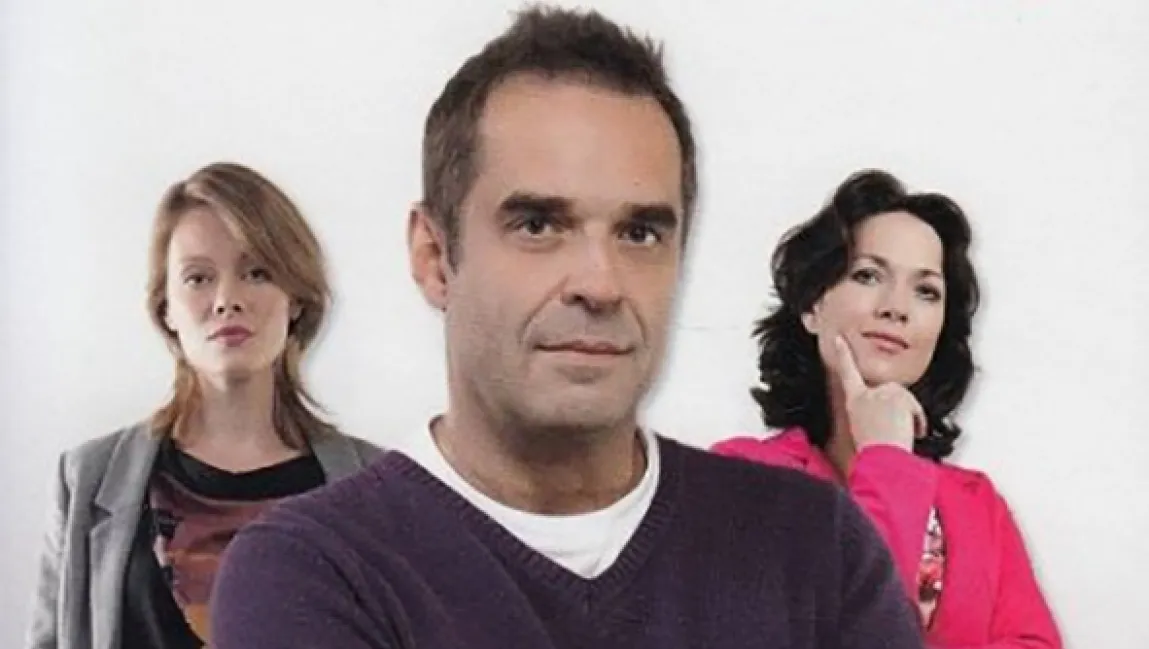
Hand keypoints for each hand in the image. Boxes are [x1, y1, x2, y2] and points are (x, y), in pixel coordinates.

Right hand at [832, 335, 924, 451]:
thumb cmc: (875, 452)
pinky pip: (915, 407)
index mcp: (854, 402)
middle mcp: (866, 394)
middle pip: (891, 391)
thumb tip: (892, 417)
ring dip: (909, 417)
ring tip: (901, 435)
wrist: (883, 458)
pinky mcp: (897, 395)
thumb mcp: (866, 431)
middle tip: (896, 430)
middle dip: (900, 408)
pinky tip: (910, 432)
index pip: (847, 373)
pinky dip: (918, 420)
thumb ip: (874, 415)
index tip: (839, 339)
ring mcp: (882, 393)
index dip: (843, 354)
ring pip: (905, 400)